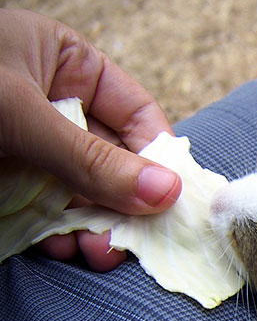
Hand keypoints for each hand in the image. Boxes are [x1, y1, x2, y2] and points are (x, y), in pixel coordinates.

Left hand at [0, 9, 181, 270]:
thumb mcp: (20, 113)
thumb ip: (93, 158)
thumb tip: (167, 194)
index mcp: (67, 67)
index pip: (136, 115)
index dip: (160, 157)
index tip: (175, 201)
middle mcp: (55, 108)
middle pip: (115, 162)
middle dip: (127, 204)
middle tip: (134, 241)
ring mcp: (29, 149)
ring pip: (83, 194)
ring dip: (95, 226)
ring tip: (97, 253)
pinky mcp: (4, 185)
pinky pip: (46, 212)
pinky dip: (59, 234)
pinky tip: (64, 248)